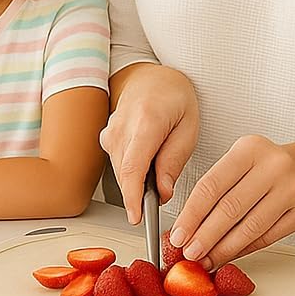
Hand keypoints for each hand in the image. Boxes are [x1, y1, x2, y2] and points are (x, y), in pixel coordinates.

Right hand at [100, 65, 198, 224]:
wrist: (150, 78)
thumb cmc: (174, 98)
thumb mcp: (189, 126)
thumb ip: (175, 159)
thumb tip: (163, 192)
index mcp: (146, 120)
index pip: (133, 167)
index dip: (133, 197)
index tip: (136, 217)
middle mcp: (122, 126)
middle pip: (126, 174)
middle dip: (143, 192)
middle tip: (164, 188)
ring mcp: (110, 132)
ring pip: (121, 172)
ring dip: (139, 180)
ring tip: (160, 162)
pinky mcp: (106, 139)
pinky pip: (117, 165)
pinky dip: (133, 171)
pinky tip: (147, 159)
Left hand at [170, 135, 294, 270]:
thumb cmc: (267, 167)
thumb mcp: (241, 162)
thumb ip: (216, 189)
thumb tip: (187, 227)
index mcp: (249, 148)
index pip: (212, 184)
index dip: (191, 214)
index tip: (178, 234)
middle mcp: (273, 165)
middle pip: (230, 208)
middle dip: (205, 235)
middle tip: (188, 253)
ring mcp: (290, 189)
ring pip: (249, 227)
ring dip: (223, 249)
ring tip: (205, 260)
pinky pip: (266, 237)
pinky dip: (243, 250)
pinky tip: (229, 256)